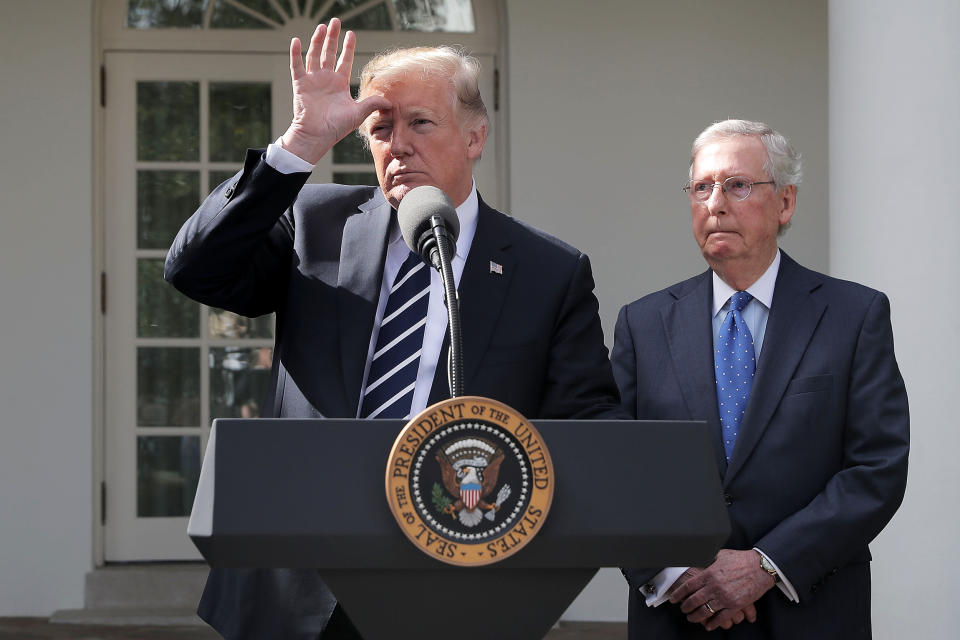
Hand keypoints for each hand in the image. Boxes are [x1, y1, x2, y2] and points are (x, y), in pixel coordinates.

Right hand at [280, 18, 390, 163]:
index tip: (351, 33)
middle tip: (335, 21)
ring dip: (317, 40)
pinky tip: (297, 41)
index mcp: (339, 84)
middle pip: (328, 52)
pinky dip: (296, 54)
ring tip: (321, 27)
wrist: (317, 136)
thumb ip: (372, 104)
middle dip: (332, 37)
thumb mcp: (358, 113)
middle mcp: (326, 79)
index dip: (347, 47)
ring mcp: (312, 80)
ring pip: (314, 55)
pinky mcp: (300, 84)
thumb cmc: (336, 127)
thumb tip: (390, 101)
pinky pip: (296, 66)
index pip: (344, 60)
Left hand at [668, 549, 773, 628]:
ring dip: (696, 617)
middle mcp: (715, 586)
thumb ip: (706, 558)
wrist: (760, 567)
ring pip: (705, 611)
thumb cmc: (740, 559)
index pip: (689, 586)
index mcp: (709, 573)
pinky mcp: (735, 605)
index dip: (679, 593)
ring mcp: (725, 597)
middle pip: (694, 600)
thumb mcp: (719, 554)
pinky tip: (708, 625)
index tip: (675, 598)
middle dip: (686, 607)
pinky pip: (721, 618)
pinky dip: (713, 623)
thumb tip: (695, 559)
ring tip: (692, 618)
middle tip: (683, 609)